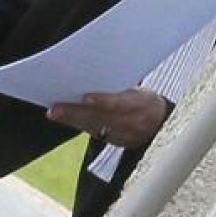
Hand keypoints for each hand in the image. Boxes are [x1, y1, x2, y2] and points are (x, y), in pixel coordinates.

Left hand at [46, 87, 168, 148]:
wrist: (161, 123)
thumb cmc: (145, 100)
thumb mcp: (140, 91)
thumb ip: (120, 88)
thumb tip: (90, 74)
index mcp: (143, 104)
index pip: (122, 103)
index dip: (104, 101)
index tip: (85, 98)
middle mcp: (134, 123)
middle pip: (102, 118)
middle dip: (77, 112)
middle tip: (55, 108)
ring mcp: (125, 136)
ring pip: (94, 127)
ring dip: (72, 119)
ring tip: (54, 111)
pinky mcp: (115, 142)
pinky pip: (94, 133)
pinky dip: (77, 124)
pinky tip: (63, 117)